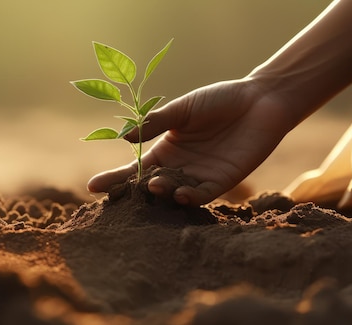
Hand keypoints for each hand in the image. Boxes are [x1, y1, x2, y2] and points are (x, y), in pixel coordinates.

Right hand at [87, 78, 297, 205]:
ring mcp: (199, 177)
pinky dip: (190, 198)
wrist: (259, 101)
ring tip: (152, 186)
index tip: (93, 186)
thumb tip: (124, 136)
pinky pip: (201, 196)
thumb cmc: (218, 100)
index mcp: (166, 149)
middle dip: (133, 191)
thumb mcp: (182, 109)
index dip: (115, 178)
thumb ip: (155, 122)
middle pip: (150, 185)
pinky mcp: (221, 183)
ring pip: (174, 192)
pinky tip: (180, 194)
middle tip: (117, 196)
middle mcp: (179, 167)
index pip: (134, 168)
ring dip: (162, 192)